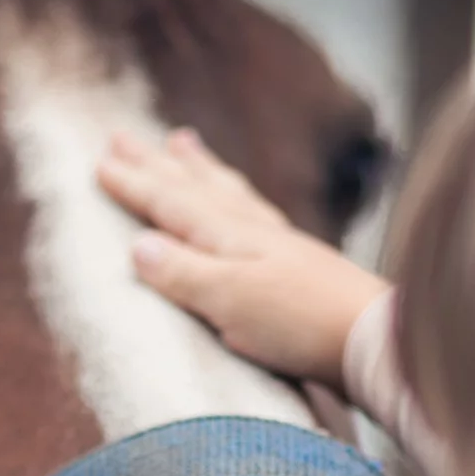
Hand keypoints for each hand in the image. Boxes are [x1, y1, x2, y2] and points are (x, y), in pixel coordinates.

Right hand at [98, 128, 389, 387]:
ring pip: (228, 194)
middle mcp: (253, 231)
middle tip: (125, 137)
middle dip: (158, 165)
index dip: (136, 185)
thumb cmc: (300, 323)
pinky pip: (256, 213)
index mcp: (229, 238)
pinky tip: (243, 203)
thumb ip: (183, 272)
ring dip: (200, 170)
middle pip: (196, 189)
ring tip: (181, 143)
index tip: (102, 162)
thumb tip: (138, 244)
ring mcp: (281, 244)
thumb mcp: (229, 301)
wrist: (373, 338)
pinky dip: (238, 197)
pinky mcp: (303, 265)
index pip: (171, 205)